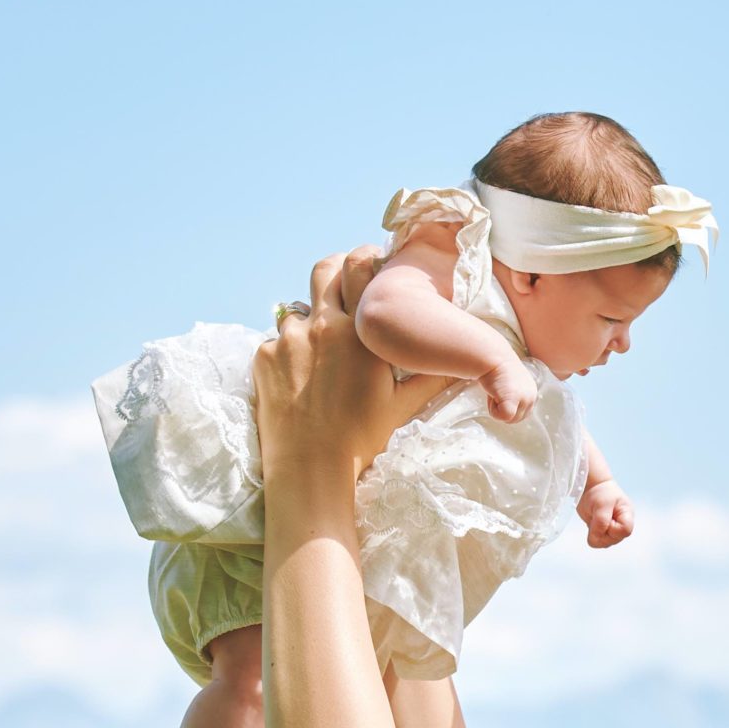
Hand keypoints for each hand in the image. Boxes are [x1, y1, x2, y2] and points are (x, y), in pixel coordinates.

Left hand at [254, 248, 445, 491]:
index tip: (371, 267)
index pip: (359, 265)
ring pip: (299, 309)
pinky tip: (302, 380)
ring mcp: (287, 340)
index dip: (366, 259)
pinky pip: (277, 340)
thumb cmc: (360, 439)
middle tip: (346, 293)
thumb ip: (431, 378)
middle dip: (336, 273)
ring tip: (322, 353)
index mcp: (358, 332)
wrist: (309, 469)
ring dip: (312, 321)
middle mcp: (320, 326)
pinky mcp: (264, 357)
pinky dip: (290, 352)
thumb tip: (464, 365)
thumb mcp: (402, 407)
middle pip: (324, 268)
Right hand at [483, 356, 539, 423]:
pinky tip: (493, 395)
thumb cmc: (496, 369)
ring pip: (509, 419)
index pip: (521, 413)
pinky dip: (493, 410)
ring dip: (497, 409)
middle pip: (516, 419)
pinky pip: (502, 417)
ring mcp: (524, 399)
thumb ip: (514, 397)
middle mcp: (531, 396)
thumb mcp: (511, 385)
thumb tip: (508, 412)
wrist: (492, 358)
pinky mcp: (514, 402)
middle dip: (502, 409)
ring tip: (495, 392)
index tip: (501, 391)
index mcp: (531, 393)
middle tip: (496, 391)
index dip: (508, 407)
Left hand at [580, 481, 634, 548]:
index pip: (626, 531)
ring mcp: (612, 530)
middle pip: (614, 540)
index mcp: (627, 515)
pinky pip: (598, 541)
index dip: (613, 528)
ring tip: (594, 519)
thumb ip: (601, 522)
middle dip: (602, 532)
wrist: (591, 487)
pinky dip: (592, 534)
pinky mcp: (603, 532)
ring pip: (605, 543)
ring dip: (596, 534)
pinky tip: (592, 523)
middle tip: (596, 518)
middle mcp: (622, 525)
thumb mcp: (601, 505)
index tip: (607, 518)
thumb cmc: (600, 492)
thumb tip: (596, 538)